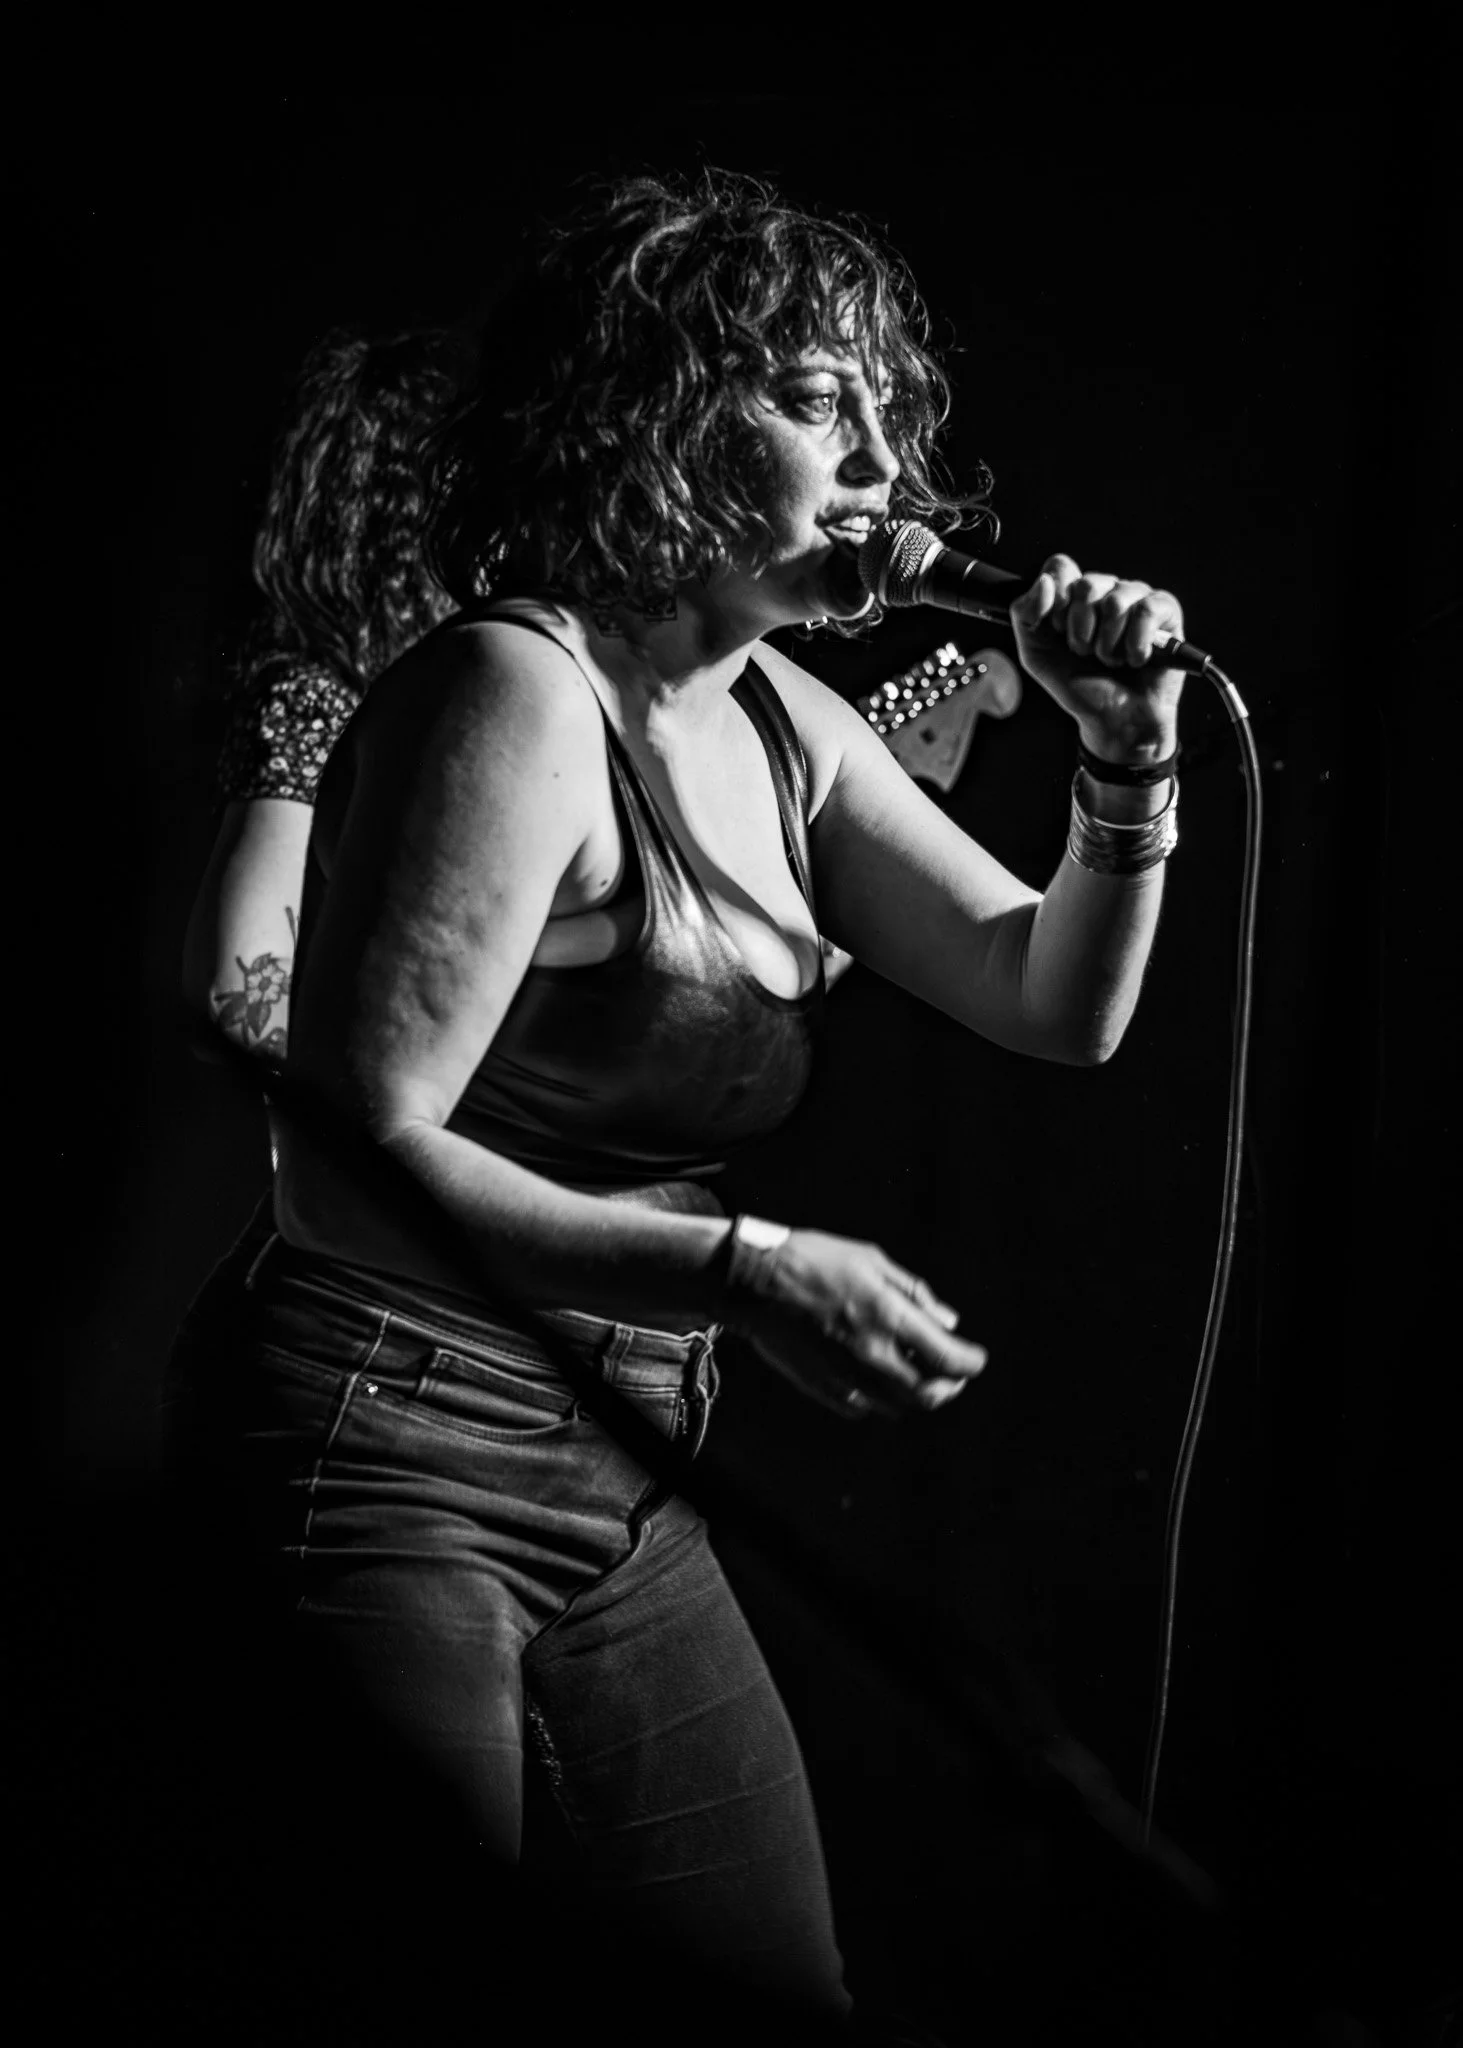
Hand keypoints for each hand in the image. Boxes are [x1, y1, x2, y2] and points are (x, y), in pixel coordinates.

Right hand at [721, 1228, 987, 1421]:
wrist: (752, 1282)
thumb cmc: (813, 1260)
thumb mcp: (871, 1261)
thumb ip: (914, 1293)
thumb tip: (949, 1321)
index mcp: (889, 1318)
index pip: (950, 1359)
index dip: (971, 1362)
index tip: (975, 1358)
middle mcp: (873, 1355)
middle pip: (929, 1394)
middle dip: (949, 1386)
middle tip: (953, 1375)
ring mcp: (846, 1376)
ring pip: (898, 1406)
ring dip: (917, 1395)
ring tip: (919, 1375)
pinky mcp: (822, 1387)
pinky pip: (862, 1406)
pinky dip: (879, 1398)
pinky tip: (877, 1378)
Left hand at [1009, 553, 1185, 760]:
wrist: (1113, 720)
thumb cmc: (1078, 686)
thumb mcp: (1035, 654)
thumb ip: (1024, 614)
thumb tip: (1045, 581)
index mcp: (1074, 596)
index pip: (1060, 567)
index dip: (1056, 604)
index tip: (1058, 633)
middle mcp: (1106, 591)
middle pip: (1086, 586)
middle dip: (1080, 632)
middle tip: (1086, 653)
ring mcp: (1136, 598)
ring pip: (1116, 601)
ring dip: (1108, 645)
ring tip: (1112, 660)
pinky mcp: (1166, 611)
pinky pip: (1146, 610)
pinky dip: (1136, 645)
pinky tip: (1137, 659)